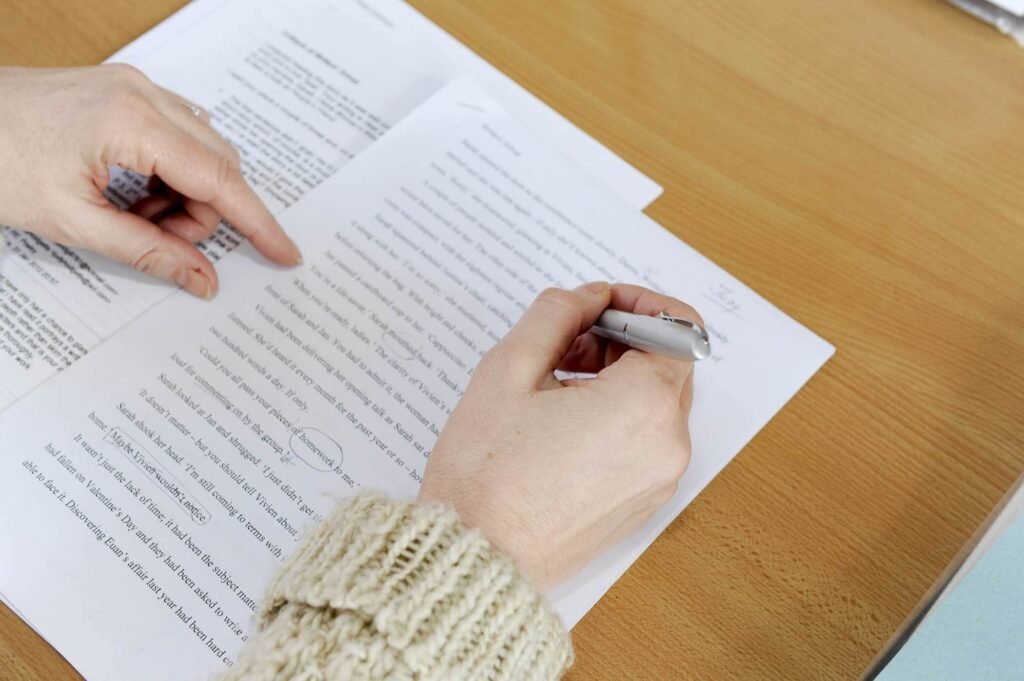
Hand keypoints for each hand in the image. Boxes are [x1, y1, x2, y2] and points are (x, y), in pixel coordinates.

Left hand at [0, 65, 300, 298]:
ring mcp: (135, 88)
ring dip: (184, 196)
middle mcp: (143, 95)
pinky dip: (167, 174)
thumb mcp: (72, 221)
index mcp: (132, 122)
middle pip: (217, 166)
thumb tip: (202, 279)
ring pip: (201, 153)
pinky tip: (132, 192)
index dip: (257, 223)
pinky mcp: (125, 92)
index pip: (220, 180)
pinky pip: (177, 137)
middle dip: (204, 214)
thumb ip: (148, 253)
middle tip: (165, 242)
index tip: (285, 253)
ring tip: (136, 216)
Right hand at [419, 283, 698, 588]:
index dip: (639, 303)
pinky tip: (562, 423)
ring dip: (618, 378)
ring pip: (656, 403)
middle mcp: (667, 445)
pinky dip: (618, 417)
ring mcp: (658, 479)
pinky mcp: (642, 504)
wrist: (474, 559)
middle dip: (622, 339)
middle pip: (669, 364)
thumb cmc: (485, 473)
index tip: (597, 306)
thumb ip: (556, 315)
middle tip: (564, 344)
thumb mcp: (508, 369)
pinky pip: (646, 441)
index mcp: (644, 405)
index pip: (679, 327)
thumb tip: (588, 297)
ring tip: (554, 385)